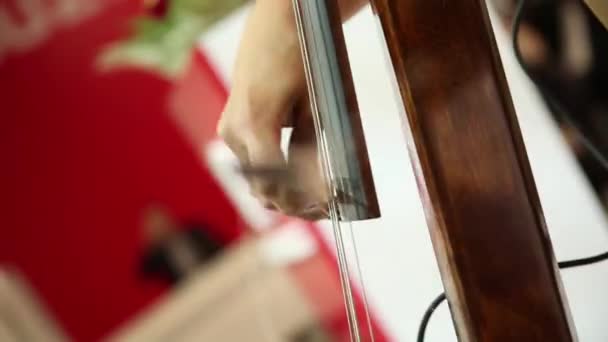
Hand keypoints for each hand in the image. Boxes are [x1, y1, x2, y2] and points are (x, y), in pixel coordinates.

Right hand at [217, 0, 326, 219]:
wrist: (279, 19)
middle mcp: (234, 131)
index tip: (328, 207)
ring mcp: (229, 129)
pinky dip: (275, 175)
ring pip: (256, 178)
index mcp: (254, 125)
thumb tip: (319, 184)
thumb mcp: (312, 103)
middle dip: (294, 203)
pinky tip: (299, 178)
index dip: (302, 202)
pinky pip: (253, 161)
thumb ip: (310, 146)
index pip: (275, 184)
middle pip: (262, 188)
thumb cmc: (301, 53)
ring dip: (284, 192)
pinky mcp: (233, 125)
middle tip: (325, 209)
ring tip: (316, 198)